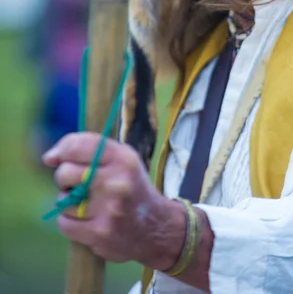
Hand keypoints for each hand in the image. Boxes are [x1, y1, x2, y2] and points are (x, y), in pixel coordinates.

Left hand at [42, 132, 185, 267]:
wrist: (156, 228)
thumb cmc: (131, 187)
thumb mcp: (121, 159)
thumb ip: (90, 151)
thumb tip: (48, 158)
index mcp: (123, 158)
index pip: (79, 145)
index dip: (61, 149)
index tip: (54, 158)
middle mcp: (116, 181)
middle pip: (65, 173)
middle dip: (65, 179)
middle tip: (77, 184)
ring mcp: (108, 209)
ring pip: (63, 200)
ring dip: (68, 203)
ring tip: (87, 204)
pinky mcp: (100, 234)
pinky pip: (64, 223)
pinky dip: (69, 222)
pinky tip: (85, 220)